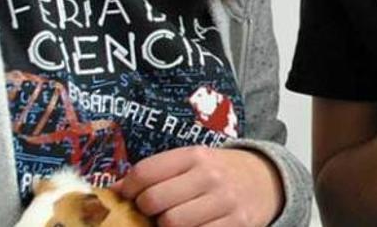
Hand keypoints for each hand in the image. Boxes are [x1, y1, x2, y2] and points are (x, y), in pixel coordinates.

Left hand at [115, 146, 282, 226]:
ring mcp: (225, 202)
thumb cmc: (216, 175)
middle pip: (154, 201)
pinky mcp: (237, 225)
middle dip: (145, 212)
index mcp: (194, 156)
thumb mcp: (190, 163)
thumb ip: (156, 174)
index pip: (145, 173)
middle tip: (151, 213)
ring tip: (170, 222)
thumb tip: (111, 192)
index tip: (129, 197)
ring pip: (172, 224)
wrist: (264, 181)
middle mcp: (210, 176)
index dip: (128, 190)